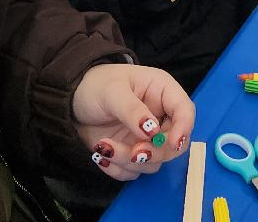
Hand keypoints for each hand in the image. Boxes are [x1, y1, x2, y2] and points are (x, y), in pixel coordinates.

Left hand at [73, 62, 195, 179]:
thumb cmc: (96, 85)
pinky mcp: (132, 153)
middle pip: (174, 144)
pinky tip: (100, 154)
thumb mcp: (112, 91)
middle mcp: (160, 117)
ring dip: (128, 161)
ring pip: (153, 162)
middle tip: (132, 152)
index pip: (185, 111)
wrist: (71, 101)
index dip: (184, 128)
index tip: (172, 143)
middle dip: (153, 152)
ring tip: (103, 146)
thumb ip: (132, 110)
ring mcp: (147, 139)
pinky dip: (117, 169)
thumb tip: (152, 131)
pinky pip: (134, 172)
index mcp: (162, 92)